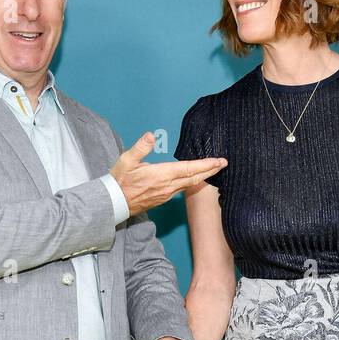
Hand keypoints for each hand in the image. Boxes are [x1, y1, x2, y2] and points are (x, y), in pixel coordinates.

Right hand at [111, 133, 226, 214]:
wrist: (115, 203)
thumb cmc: (120, 181)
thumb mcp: (126, 160)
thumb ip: (140, 148)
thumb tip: (151, 135)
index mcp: (161, 175)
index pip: (189, 168)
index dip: (206, 165)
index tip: (219, 161)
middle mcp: (168, 186)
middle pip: (194, 177)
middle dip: (210, 170)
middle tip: (224, 163)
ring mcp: (166, 194)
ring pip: (190, 184)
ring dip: (203, 176)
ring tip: (213, 169)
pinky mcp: (163, 198)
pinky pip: (182, 188)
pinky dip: (193, 182)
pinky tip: (196, 178)